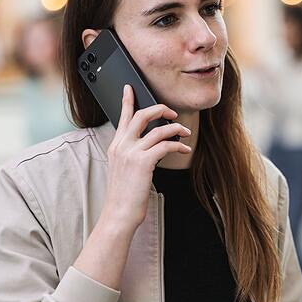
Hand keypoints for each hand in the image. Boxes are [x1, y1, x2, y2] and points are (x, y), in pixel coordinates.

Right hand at [102, 85, 191, 229]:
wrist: (119, 213)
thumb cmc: (124, 194)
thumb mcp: (123, 169)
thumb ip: (131, 153)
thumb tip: (149, 144)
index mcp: (116, 146)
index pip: (122, 117)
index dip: (127, 100)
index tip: (130, 88)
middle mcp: (122, 146)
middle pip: (142, 115)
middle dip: (160, 109)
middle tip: (173, 113)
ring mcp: (132, 153)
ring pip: (158, 129)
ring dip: (176, 129)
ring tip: (185, 133)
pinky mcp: (143, 162)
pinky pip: (165, 145)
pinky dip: (178, 144)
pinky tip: (184, 149)